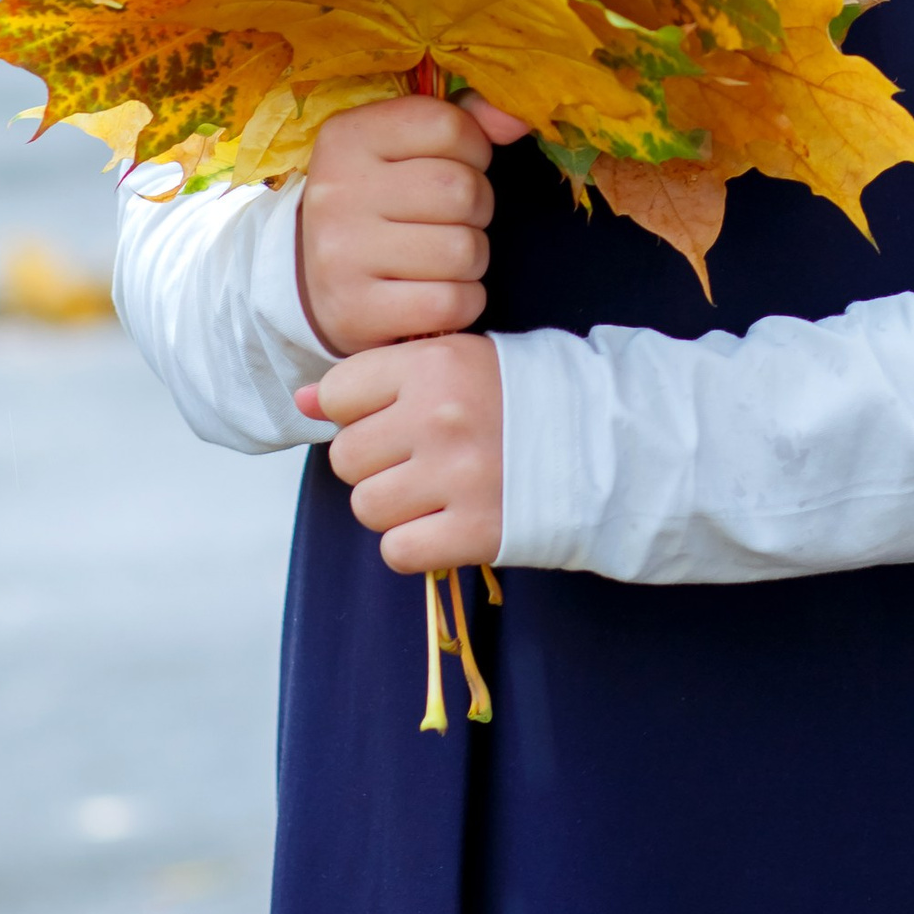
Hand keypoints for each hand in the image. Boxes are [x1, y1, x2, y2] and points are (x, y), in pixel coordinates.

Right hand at [295, 90, 529, 358]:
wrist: (317, 281)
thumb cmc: (379, 204)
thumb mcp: (404, 148)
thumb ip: (466, 121)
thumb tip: (516, 119)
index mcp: (347, 137)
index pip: (448, 126)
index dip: (474, 150)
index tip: (457, 167)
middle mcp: (336, 192)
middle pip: (461, 190)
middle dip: (477, 208)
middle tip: (454, 219)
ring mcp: (340, 256)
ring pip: (463, 251)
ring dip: (471, 259)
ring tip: (444, 258)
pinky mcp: (356, 312)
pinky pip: (451, 303)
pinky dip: (462, 302)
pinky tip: (437, 294)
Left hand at [296, 330, 503, 573]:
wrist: (609, 446)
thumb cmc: (527, 398)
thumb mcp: (459, 362)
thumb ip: (381, 377)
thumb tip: (304, 399)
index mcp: (434, 364)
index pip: (339, 394)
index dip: (357, 411)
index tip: (392, 418)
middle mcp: (438, 417)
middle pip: (346, 457)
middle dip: (375, 464)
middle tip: (418, 461)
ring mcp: (456, 477)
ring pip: (367, 507)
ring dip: (393, 508)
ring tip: (434, 494)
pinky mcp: (473, 532)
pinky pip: (398, 552)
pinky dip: (414, 546)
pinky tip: (444, 526)